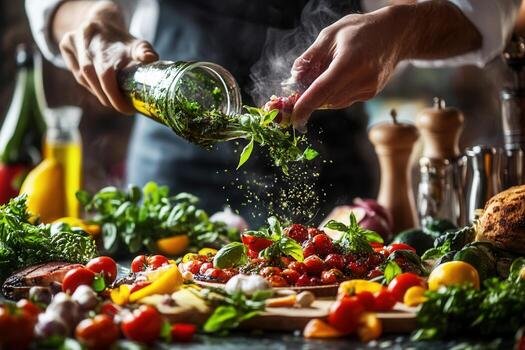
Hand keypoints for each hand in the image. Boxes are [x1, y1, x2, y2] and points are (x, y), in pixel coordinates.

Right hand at [56, 1, 158, 113]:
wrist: (105, 23)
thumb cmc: (124, 41)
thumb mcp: (138, 45)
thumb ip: (144, 52)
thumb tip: (152, 58)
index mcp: (103, 41)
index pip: (106, 75)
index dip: (115, 96)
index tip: (127, 109)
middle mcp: (84, 40)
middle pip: (92, 79)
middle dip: (109, 97)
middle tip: (123, 108)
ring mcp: (72, 41)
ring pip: (83, 79)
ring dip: (99, 93)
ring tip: (115, 100)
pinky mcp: (65, 44)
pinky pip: (77, 75)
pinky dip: (91, 86)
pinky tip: (102, 91)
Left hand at [290, 7, 403, 128]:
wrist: (395, 33)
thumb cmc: (360, 29)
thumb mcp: (331, 34)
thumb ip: (311, 56)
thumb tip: (295, 75)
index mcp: (349, 62)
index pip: (322, 90)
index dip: (306, 105)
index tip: (294, 116)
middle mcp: (362, 79)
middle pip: (327, 99)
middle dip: (310, 100)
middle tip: (297, 93)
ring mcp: (369, 88)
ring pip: (335, 102)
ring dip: (322, 96)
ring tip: (322, 76)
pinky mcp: (371, 93)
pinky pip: (345, 99)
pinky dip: (335, 93)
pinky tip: (339, 77)